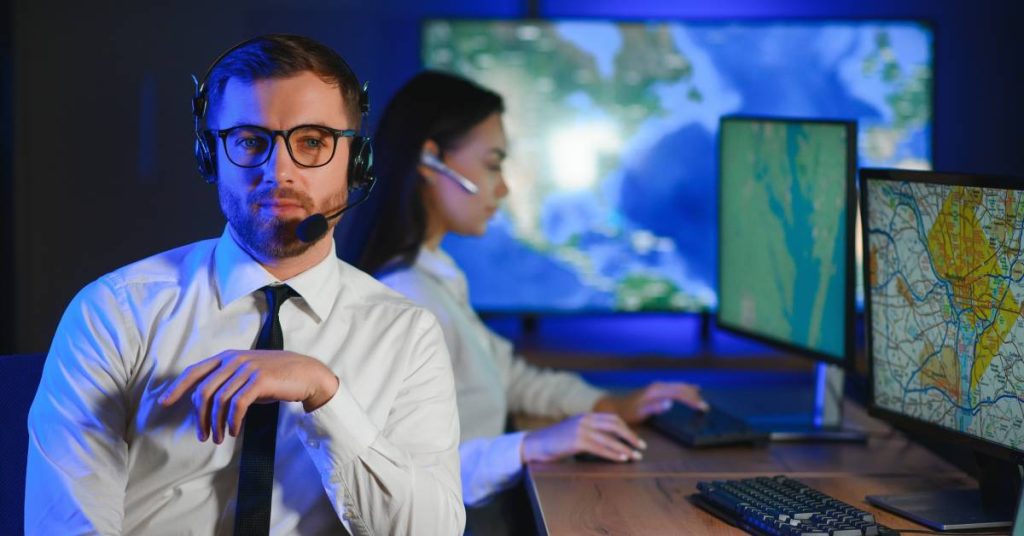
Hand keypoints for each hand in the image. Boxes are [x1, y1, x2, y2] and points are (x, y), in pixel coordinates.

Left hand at [158, 350, 338, 443]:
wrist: (307, 374)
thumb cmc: (276, 377)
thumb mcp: (247, 375)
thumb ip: (228, 382)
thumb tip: (207, 405)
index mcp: (227, 357)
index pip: (194, 371)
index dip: (177, 387)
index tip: (164, 403)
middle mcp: (233, 360)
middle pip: (203, 391)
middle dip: (200, 417)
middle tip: (203, 435)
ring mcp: (247, 368)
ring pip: (219, 400)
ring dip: (216, 424)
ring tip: (219, 438)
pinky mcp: (259, 379)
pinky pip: (237, 404)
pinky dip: (232, 421)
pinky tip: (233, 431)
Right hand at [521, 413, 645, 462]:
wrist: (535, 444)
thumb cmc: (556, 442)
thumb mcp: (575, 432)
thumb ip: (590, 432)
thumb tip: (610, 441)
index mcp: (586, 416)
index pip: (613, 419)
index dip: (627, 429)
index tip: (637, 440)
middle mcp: (585, 419)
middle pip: (615, 425)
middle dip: (631, 436)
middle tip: (641, 447)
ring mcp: (580, 429)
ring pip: (609, 437)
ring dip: (625, 448)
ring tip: (635, 456)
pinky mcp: (576, 440)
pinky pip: (600, 448)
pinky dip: (613, 453)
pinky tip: (621, 459)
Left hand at [593, 381, 707, 423]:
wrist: (614, 406)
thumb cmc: (626, 411)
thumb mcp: (639, 412)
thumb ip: (654, 407)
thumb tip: (670, 402)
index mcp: (656, 390)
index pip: (679, 393)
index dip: (692, 400)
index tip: (702, 407)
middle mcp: (657, 386)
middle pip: (681, 388)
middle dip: (694, 395)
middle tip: (705, 406)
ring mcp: (656, 387)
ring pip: (678, 386)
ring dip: (690, 391)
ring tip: (700, 396)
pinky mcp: (655, 390)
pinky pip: (673, 388)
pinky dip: (683, 389)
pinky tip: (688, 390)